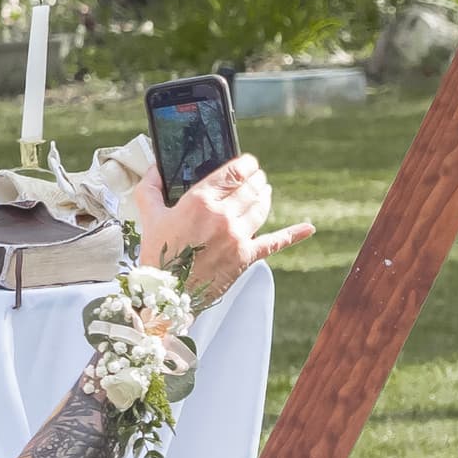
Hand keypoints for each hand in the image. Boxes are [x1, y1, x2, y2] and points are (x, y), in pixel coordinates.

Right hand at [137, 154, 311, 303]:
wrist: (166, 295)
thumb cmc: (158, 256)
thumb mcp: (149, 216)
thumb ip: (151, 188)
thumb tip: (155, 168)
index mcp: (200, 202)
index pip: (233, 172)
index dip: (245, 164)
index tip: (248, 162)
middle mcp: (223, 216)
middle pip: (251, 188)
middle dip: (256, 178)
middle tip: (256, 176)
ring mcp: (237, 237)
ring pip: (262, 207)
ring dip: (265, 196)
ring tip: (264, 191)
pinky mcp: (246, 257)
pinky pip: (275, 242)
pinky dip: (293, 234)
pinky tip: (307, 228)